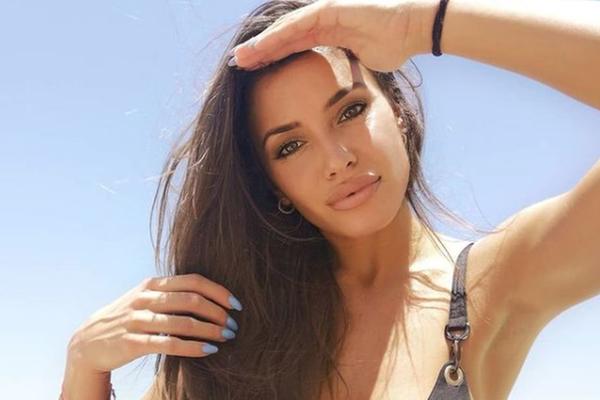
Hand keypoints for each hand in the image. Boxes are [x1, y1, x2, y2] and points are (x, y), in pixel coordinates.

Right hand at [67, 274, 241, 372]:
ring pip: (183, 322)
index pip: (193, 281)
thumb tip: (210, 296)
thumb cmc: (127, 318)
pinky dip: (193, 347)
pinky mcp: (132, 342)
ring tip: (227, 337)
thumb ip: (172, 292)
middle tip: (234, 325)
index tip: (237, 304)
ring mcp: (138, 320)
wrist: (88, 342)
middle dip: (218, 312)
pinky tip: (209, 350)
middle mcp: (146, 298)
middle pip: (192, 300)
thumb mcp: (145, 298)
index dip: (218, 291)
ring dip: (210, 330)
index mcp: (153, 284)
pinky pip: (169, 344)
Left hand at [229, 0, 434, 71]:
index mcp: (326, 35)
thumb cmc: (391, 47)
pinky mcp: (328, 10)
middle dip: (260, 52)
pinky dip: (278, 37)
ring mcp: (323, 14)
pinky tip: (260, 47)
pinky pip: (297, 26)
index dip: (271, 58)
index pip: (292, 47)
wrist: (411, 31)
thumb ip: (344, 67)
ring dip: (262, 46)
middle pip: (283, 39)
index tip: (253, 71)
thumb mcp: (359, 62)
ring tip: (241, 58)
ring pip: (285, 32)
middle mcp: (321, 23)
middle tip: (237, 64)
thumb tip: (339, 86)